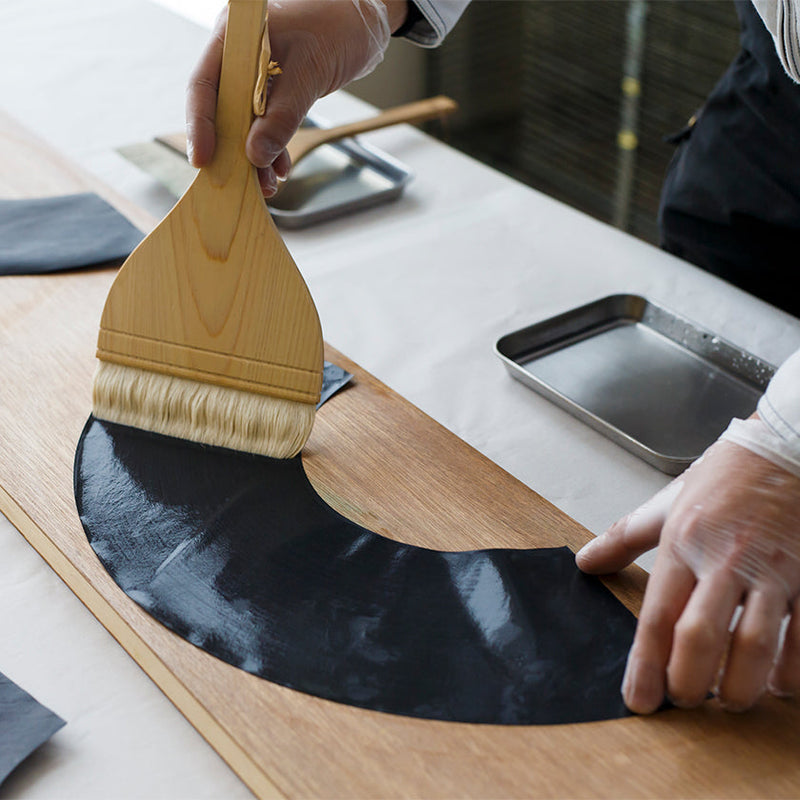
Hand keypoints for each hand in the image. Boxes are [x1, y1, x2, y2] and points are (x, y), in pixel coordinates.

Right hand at [186, 0, 405, 195]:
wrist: (365, 22)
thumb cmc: (337, 28)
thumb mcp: (309, 72)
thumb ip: (282, 116)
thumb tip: (255, 155)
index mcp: (234, 39)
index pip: (205, 86)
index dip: (201, 125)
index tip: (204, 159)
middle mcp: (240, 58)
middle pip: (222, 111)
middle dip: (231, 150)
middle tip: (236, 183)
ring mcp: (257, 77)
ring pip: (246, 124)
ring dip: (255, 157)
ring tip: (267, 184)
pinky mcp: (277, 91)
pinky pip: (267, 125)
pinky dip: (274, 148)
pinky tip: (281, 168)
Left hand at [576, 438, 799, 713]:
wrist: (786, 449)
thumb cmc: (726, 476)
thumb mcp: (667, 504)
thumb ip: (624, 538)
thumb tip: (586, 562)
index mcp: (684, 544)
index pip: (658, 616)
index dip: (645, 664)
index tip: (639, 700)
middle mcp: (725, 561)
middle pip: (700, 636)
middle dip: (689, 681)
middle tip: (682, 701)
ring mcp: (773, 571)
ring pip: (754, 643)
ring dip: (740, 684)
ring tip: (727, 701)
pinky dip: (793, 669)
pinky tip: (781, 686)